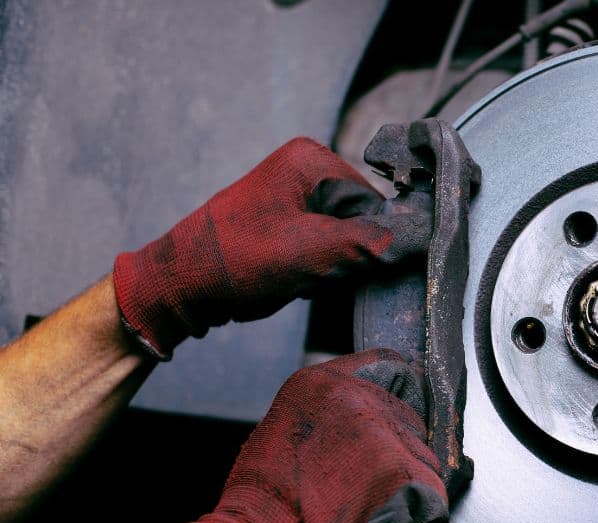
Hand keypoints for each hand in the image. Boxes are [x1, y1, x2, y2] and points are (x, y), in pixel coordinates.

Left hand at [113, 137, 428, 357]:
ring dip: (331, 265)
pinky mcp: (288, 219)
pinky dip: (318, 267)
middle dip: (347, 254)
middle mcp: (305, 167)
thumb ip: (368, 244)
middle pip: (361, 220)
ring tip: (299, 275)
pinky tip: (294, 277)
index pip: (374, 204)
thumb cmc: (234, 262)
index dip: (369, 242)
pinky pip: (325, 244)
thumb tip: (417, 241)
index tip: (345, 267)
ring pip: (345, 237)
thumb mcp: (311, 254)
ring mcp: (295, 193)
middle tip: (315, 272)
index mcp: (312, 159)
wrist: (180, 286)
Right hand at [140, 349, 447, 522]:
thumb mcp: (283, 433)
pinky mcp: (413, 477)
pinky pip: (435, 496)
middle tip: (365, 486)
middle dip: (400, 450)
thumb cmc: (262, 509)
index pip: (391, 368)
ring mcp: (391, 437)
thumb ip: (331, 417)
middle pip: (412, 420)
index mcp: (324, 383)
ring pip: (426, 459)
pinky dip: (418, 518)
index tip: (395, 417)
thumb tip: (366, 421)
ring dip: (409, 486)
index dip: (397, 396)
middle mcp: (362, 400)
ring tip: (366, 511)